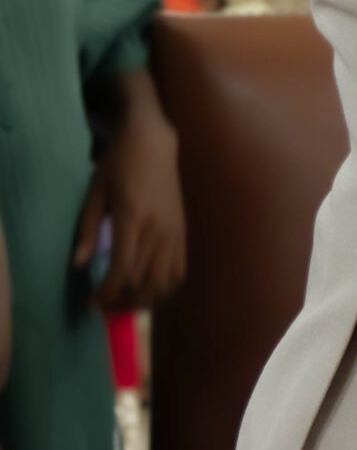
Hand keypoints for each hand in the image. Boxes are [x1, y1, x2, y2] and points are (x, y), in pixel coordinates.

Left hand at [75, 87, 183, 311]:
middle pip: (145, 281)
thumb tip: (80, 264)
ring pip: (165, 281)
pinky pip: (179, 270)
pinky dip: (165, 287)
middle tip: (104, 306)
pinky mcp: (183, 232)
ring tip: (125, 300)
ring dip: (145, 299)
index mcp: (134, 217)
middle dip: (123, 301)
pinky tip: (148, 288)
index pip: (124, 267)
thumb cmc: (118, 164)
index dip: (109, 291)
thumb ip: (87, 229)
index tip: (93, 301)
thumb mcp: (95, 193)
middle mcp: (159, 228)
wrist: (155, 144)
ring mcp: (175, 231)